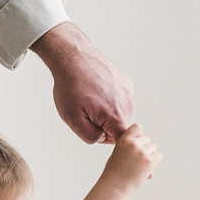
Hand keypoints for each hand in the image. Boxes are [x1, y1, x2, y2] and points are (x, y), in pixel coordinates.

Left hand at [33, 22, 134, 143]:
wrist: (74, 58)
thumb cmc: (70, 87)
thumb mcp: (72, 118)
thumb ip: (89, 135)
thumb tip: (102, 138)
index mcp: (116, 116)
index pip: (121, 140)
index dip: (110, 141)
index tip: (106, 139)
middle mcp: (127, 104)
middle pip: (118, 126)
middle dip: (102, 124)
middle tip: (85, 110)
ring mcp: (128, 91)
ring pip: (118, 113)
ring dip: (105, 111)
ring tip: (89, 97)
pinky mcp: (126, 82)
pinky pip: (119, 100)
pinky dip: (109, 99)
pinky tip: (96, 90)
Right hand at [101, 123, 160, 194]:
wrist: (114, 186)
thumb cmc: (114, 171)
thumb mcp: (118, 152)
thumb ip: (129, 145)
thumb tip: (146, 141)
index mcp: (123, 140)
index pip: (137, 127)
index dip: (138, 135)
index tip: (135, 144)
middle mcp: (133, 144)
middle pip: (147, 139)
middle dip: (144, 147)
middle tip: (136, 160)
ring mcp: (142, 152)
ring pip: (153, 148)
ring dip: (149, 155)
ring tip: (139, 165)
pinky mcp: (150, 161)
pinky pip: (159, 156)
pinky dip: (155, 161)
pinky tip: (146, 168)